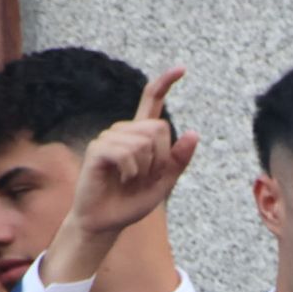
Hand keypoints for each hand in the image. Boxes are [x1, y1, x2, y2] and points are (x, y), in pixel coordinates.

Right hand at [43, 66, 199, 282]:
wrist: (106, 222)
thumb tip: (194, 133)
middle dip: (161, 159)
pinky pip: (125, 153)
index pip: (152, 102)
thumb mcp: (164, 183)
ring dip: (145, 169)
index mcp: (140, 136)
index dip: (164, 83)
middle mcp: (124, 132)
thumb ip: (178, 161)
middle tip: (145, 178)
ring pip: (144, 142)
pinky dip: (130, 171)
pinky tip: (121, 179)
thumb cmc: (131, 202)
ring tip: (130, 181)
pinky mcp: (97, 150)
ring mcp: (109, 138)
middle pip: (159, 129)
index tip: (182, 68)